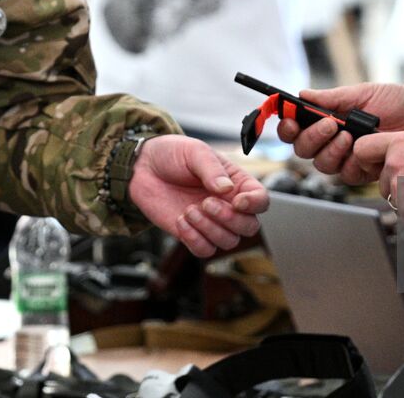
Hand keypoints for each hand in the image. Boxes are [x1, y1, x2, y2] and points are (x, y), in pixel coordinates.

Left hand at [129, 135, 267, 257]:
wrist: (142, 167)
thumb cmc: (173, 154)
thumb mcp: (194, 152)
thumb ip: (211, 169)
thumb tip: (226, 189)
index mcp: (236, 182)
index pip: (261, 200)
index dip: (254, 204)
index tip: (237, 201)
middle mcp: (228, 204)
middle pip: (249, 227)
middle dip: (230, 220)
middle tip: (206, 202)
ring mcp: (210, 222)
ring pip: (228, 242)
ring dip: (210, 229)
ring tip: (189, 210)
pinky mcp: (191, 234)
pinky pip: (204, 250)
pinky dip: (194, 239)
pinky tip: (181, 220)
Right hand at [277, 84, 403, 183]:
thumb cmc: (396, 101)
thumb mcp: (362, 93)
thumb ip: (331, 98)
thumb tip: (302, 95)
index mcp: (328, 119)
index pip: (297, 129)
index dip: (287, 126)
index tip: (290, 120)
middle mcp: (333, 140)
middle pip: (303, 150)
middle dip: (312, 137)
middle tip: (330, 124)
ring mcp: (348, 157)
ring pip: (322, 165)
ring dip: (331, 149)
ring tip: (349, 135)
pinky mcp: (365, 171)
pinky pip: (346, 174)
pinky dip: (351, 162)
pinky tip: (363, 149)